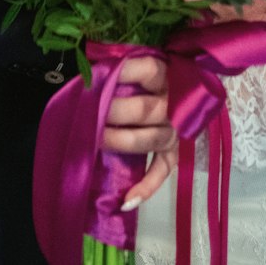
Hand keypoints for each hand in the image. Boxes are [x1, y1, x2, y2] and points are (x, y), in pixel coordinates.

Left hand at [101, 54, 176, 208]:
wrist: (179, 93)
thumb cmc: (144, 77)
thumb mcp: (135, 65)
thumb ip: (116, 66)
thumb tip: (85, 72)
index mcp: (166, 74)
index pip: (148, 70)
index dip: (124, 72)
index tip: (96, 76)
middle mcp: (174, 102)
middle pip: (144, 109)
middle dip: (114, 112)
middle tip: (90, 112)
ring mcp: (175, 129)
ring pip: (151, 139)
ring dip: (122, 142)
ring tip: (98, 141)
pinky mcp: (174, 151)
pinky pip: (163, 170)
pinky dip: (147, 187)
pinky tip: (127, 199)